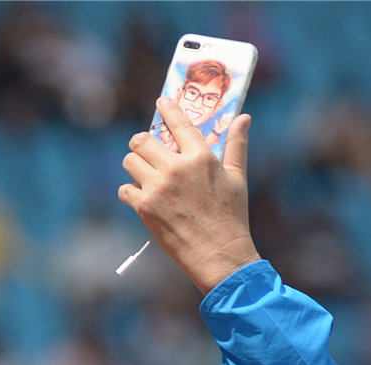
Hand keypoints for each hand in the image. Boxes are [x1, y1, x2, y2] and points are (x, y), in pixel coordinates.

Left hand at [119, 99, 261, 293]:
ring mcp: (158, 188)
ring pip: (129, 160)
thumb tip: (245, 118)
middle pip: (141, 139)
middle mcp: (176, 168)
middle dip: (143, 143)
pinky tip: (145, 198)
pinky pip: (125, 189)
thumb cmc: (232, 218)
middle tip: (148, 152)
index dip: (166, 108)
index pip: (178, 122)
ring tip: (147, 177)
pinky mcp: (145, 207)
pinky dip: (131, 192)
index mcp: (201, 158)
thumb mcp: (238, 179)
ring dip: (136, 166)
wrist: (220, 257)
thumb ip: (237, 146)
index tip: (161, 102)